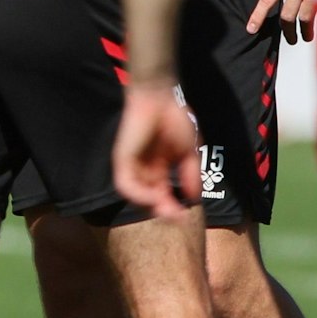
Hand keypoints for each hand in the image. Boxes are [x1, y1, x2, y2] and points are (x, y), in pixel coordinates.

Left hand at [111, 83, 200, 219]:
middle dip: (163, 211)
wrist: (160, 98)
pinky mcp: (122, 159)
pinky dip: (139, 194)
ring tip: (167, 209)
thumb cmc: (174, 120)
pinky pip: (125, 185)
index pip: (163, 196)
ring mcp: (132, 165)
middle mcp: (143, 170)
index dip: (173, 208)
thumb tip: (194, 199)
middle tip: (178, 219)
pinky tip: (155, 195)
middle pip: (150, 199)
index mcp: (158, 170)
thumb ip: (191, 175)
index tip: (186, 217)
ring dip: (151, 206)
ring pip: (136, 196)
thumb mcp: (189, 153)